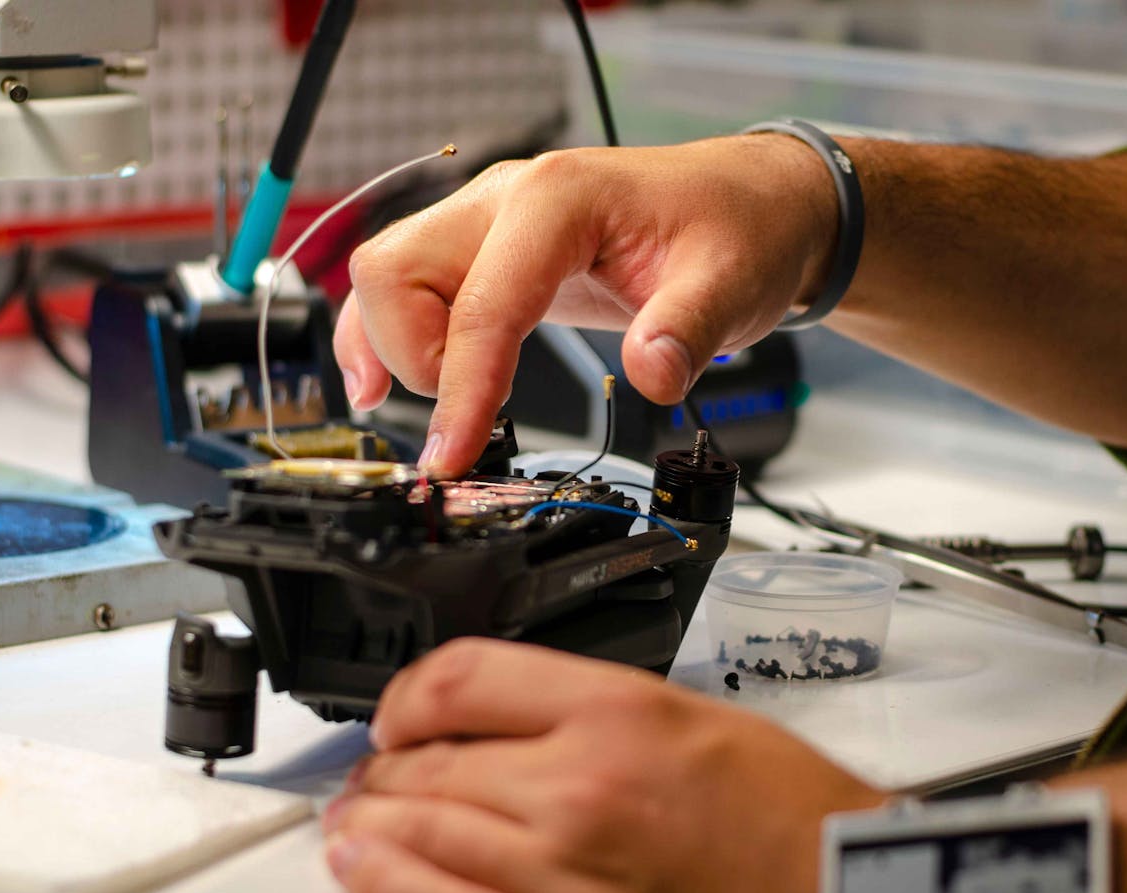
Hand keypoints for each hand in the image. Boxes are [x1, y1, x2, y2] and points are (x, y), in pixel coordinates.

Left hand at [322, 639, 883, 892]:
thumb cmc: (784, 810)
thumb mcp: (684, 710)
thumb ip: (582, 701)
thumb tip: (496, 712)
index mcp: (613, 710)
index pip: (463, 677)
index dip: (408, 691)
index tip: (398, 709)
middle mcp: (577, 785)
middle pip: (430, 758)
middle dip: (382, 764)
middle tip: (366, 769)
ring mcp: (563, 874)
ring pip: (423, 831)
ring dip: (369, 820)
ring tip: (348, 818)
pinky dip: (391, 887)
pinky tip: (362, 870)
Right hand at [334, 136, 837, 476]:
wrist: (743, 202)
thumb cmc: (735, 228)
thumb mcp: (731, 279)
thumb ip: (688, 328)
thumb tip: (651, 377)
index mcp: (558, 200)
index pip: (481, 303)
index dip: (460, 391)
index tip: (454, 457)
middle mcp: (504, 200)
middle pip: (394, 272)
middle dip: (413, 361)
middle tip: (464, 422)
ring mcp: (486, 222)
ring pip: (386, 279)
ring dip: (391, 351)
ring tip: (438, 412)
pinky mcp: (484, 252)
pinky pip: (403, 287)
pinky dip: (383, 337)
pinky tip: (382, 384)